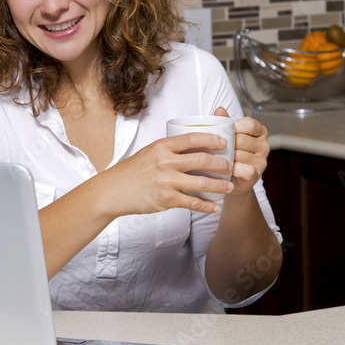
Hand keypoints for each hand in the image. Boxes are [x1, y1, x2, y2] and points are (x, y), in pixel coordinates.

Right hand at [99, 131, 234, 216]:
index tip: (225, 143)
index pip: (192, 138)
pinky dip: (206, 205)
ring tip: (229, 186)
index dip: (212, 139)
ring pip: (201, 182)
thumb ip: (169, 150)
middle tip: (231, 166)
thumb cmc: (132, 171)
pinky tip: (215, 207)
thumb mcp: (149, 152)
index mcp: (162, 146)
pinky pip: (192, 202)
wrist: (113, 191)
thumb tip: (193, 147)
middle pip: (202, 159)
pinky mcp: (165, 199)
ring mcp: (166, 181)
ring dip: (219, 185)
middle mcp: (165, 162)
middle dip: (221, 163)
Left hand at [214, 107, 268, 195]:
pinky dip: (234, 170)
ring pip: (241, 155)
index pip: (250, 124)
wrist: (229, 179)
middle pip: (243, 140)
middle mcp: (264, 145)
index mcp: (259, 132)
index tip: (225, 133)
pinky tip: (227, 170)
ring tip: (219, 160)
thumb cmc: (229, 153)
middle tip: (217, 149)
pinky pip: (246, 170)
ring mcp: (262, 161)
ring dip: (227, 158)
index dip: (235, 127)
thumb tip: (220, 110)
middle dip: (227, 145)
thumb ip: (224, 122)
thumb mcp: (227, 136)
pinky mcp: (257, 175)